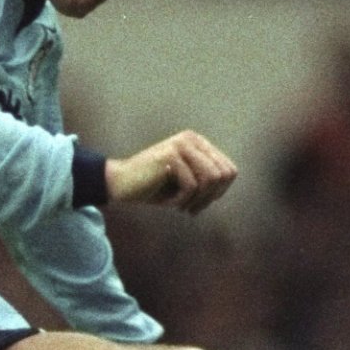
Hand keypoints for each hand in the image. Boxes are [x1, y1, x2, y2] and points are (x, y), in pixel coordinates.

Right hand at [106, 130, 236, 213]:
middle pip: (223, 175)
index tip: (201, 203)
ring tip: (181, 206)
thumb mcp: (185, 181)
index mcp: (198, 143)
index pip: (229, 170)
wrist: (119, 184)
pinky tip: (167, 202)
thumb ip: (207, 178)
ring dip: (197, 200)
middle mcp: (191, 139)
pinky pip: (191, 186)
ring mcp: (181, 145)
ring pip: (210, 180)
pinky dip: (180, 201)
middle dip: (210, 198)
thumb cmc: (153, 187)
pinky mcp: (170, 155)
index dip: (220, 192)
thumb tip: (229, 178)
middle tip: (192, 209)